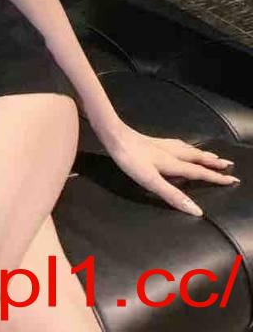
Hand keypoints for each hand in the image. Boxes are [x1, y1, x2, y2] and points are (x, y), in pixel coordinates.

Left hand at [102, 123, 238, 215]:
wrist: (112, 134)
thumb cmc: (130, 159)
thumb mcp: (151, 181)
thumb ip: (172, 195)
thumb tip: (197, 211)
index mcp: (173, 163)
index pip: (199, 172)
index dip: (216, 177)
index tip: (233, 179)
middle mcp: (170, 152)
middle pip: (196, 157)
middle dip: (212, 162)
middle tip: (227, 163)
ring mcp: (160, 145)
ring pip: (187, 149)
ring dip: (200, 153)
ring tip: (210, 154)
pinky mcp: (151, 141)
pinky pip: (175, 144)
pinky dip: (185, 146)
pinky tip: (179, 145)